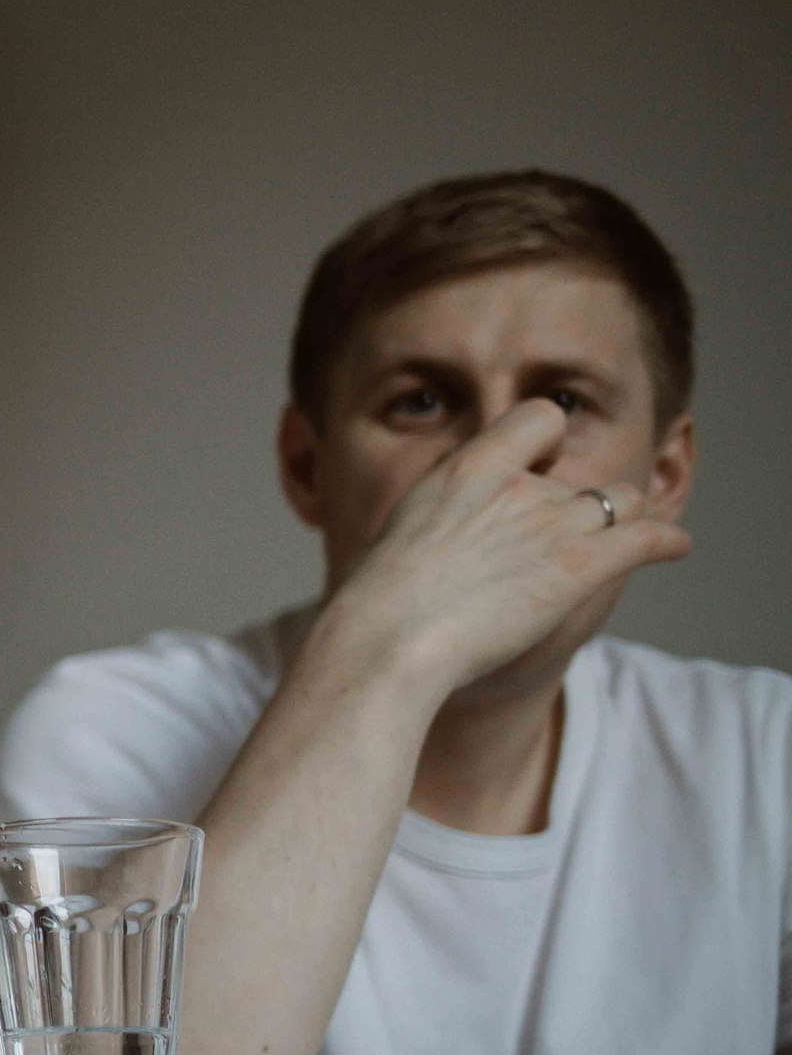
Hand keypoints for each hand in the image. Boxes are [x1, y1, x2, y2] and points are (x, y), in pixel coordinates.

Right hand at [326, 399, 689, 696]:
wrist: (389, 636)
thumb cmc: (379, 600)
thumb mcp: (401, 532)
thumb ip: (441, 516)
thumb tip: (437, 530)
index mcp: (470, 469)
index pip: (539, 418)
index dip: (548, 443)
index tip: (538, 468)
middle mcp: (518, 487)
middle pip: (581, 476)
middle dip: (582, 502)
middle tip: (568, 533)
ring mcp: (552, 525)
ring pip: (622, 500)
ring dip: (627, 517)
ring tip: (632, 533)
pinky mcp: (579, 567)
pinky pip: (646, 538)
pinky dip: (667, 541)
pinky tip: (676, 547)